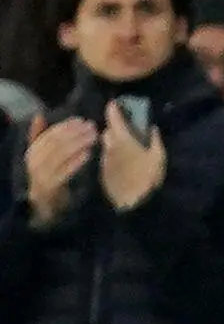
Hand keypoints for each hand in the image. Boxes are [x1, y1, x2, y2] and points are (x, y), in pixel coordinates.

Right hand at [21, 113, 96, 227]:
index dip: (64, 126)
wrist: (47, 207)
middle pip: (53, 144)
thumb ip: (41, 137)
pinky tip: (88, 154)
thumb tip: (39, 115)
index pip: (48, 135)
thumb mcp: (45, 157)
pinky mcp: (50, 188)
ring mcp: (40, 176)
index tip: (81, 120)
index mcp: (31, 153)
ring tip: (93, 137)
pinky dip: (75, 162)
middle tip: (91, 127)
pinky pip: (63, 173)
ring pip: (58, 156)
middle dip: (73, 133)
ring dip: (76, 144)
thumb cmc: (50, 177)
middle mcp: (32, 163)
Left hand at [99, 103, 164, 212]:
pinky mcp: (100, 170)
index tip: (113, 104)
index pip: (113, 118)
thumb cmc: (148, 177)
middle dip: (111, 127)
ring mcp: (103, 158)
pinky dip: (108, 154)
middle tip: (120, 128)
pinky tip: (117, 160)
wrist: (132, 202)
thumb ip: (155, 140)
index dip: (113, 109)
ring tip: (119, 144)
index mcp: (123, 139)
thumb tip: (152, 128)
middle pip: (106, 130)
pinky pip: (103, 156)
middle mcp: (109, 146)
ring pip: (104, 144)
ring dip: (109, 141)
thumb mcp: (159, 157)